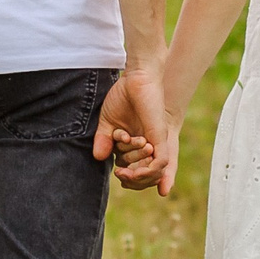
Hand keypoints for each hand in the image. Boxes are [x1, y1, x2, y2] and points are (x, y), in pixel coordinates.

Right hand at [94, 67, 179, 195]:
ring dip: (139, 175)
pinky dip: (149, 171)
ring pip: (153, 172)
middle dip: (133, 179)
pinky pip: (160, 162)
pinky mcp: (160, 137)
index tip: (117, 173)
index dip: (128, 178)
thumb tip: (99, 157)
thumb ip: (103, 140)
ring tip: (125, 171)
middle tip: (120, 173)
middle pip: (146, 175)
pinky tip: (135, 169)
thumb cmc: (122, 96)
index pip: (136, 170)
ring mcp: (156, 142)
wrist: (135, 78)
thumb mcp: (108, 122)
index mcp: (137, 145)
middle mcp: (149, 146)